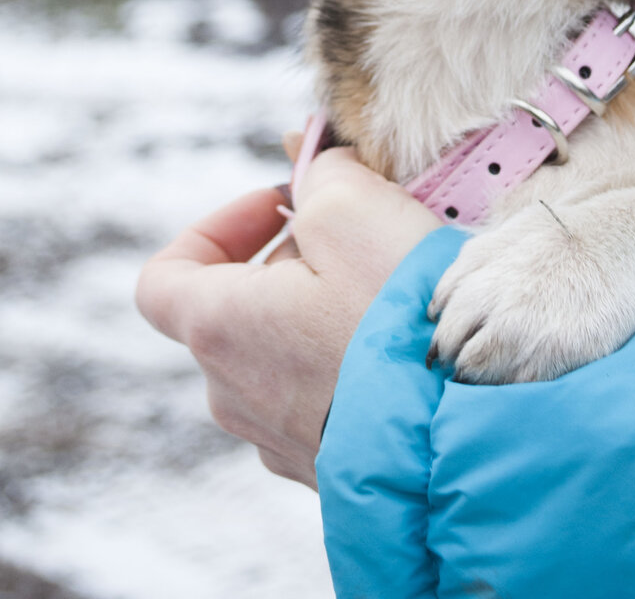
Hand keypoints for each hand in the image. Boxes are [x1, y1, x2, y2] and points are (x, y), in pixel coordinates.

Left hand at [135, 146, 439, 488]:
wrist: (464, 429)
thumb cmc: (399, 317)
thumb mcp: (355, 209)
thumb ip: (322, 175)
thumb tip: (321, 175)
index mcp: (219, 327)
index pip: (164, 278)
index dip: (215, 228)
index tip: (279, 208)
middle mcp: (232, 392)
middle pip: (237, 307)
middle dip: (291, 261)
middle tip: (359, 239)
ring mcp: (276, 438)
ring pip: (279, 351)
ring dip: (320, 310)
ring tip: (387, 292)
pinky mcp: (324, 465)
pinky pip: (319, 396)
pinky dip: (345, 361)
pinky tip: (403, 346)